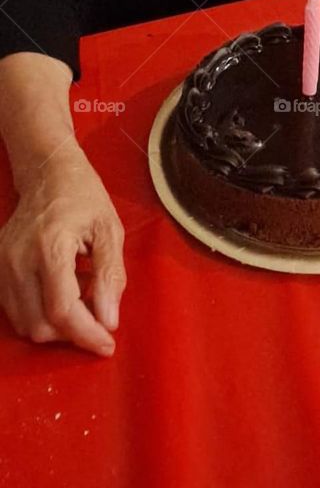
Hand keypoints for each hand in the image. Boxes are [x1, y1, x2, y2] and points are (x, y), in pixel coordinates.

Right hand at [0, 143, 125, 354]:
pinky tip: (60, 293)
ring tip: (81, 298)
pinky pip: (15, 312)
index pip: (63, 310)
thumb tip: (108, 320)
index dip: (87, 334)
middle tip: (98, 316)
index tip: (108, 344)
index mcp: (50, 247)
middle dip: (73, 332)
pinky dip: (40, 315)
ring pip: (26, 325)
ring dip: (56, 326)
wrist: (47, 174)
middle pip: (41, 325)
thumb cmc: (84, 199)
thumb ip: (111, 276)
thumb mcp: (109, 230)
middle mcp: (18, 260)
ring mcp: (2, 266)